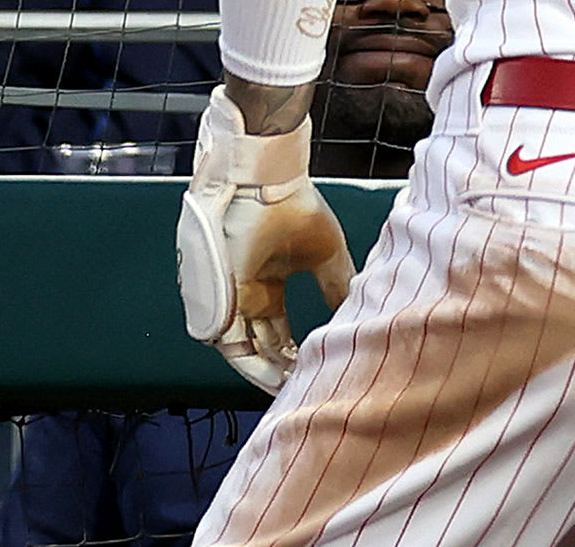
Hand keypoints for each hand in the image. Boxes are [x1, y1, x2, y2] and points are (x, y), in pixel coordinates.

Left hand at [176, 89, 355, 393]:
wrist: (267, 182)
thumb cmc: (294, 208)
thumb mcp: (326, 254)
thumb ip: (338, 286)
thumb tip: (355, 315)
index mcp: (267, 284)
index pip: (280, 331)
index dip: (297, 353)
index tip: (316, 371)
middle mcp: (246, 296)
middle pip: (263, 344)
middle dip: (283, 370)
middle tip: (304, 391)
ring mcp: (230, 297)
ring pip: (246, 348)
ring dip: (267, 372)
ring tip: (292, 392)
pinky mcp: (218, 296)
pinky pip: (230, 341)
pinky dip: (250, 362)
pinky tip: (274, 376)